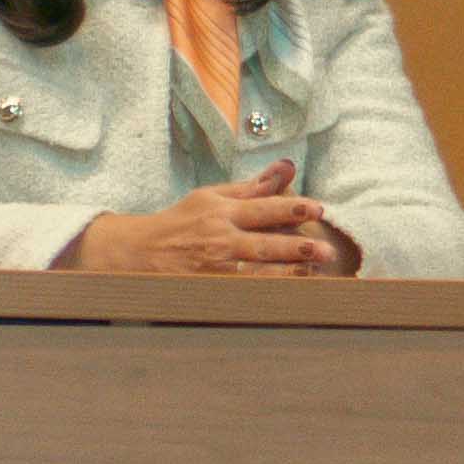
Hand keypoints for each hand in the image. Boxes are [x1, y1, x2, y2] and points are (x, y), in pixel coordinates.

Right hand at [67, 164, 352, 277]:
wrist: (137, 254)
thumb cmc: (179, 223)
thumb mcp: (211, 197)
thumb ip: (253, 186)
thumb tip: (287, 167)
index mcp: (221, 212)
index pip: (263, 208)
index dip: (292, 208)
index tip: (318, 209)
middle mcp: (218, 240)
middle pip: (263, 244)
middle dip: (297, 248)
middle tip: (326, 250)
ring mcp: (213, 270)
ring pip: (256, 274)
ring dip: (287, 275)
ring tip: (313, 275)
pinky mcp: (209, 292)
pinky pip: (243, 295)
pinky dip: (266, 294)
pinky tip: (288, 296)